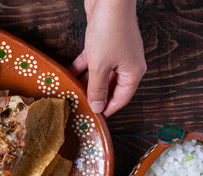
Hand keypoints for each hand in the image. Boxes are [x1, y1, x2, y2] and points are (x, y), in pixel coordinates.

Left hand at [69, 0, 145, 116]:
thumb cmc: (110, 31)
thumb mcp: (100, 65)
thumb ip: (96, 88)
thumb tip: (97, 106)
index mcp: (133, 72)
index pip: (122, 98)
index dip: (107, 109)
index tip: (94, 117)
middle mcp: (127, 63)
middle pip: (110, 86)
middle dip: (95, 95)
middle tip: (80, 105)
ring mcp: (116, 53)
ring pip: (100, 74)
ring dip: (86, 82)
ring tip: (72, 92)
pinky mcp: (104, 43)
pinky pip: (93, 61)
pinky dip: (82, 68)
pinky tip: (69, 74)